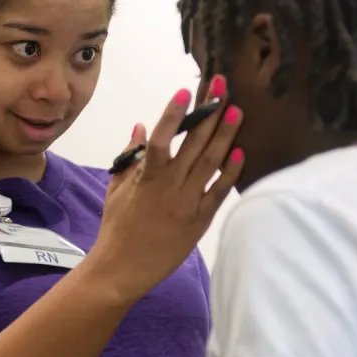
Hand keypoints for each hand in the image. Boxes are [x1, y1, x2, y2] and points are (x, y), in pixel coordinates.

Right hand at [89, 76, 243, 303]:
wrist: (123, 270)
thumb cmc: (116, 229)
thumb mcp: (116, 190)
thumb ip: (130, 158)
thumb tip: (139, 126)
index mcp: (146, 178)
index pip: (161, 140)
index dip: (173, 115)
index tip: (185, 92)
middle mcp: (169, 187)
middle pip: (193, 144)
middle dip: (208, 112)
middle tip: (221, 87)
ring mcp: (187, 204)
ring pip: (210, 163)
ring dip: (225, 135)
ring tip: (236, 110)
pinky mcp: (199, 221)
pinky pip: (218, 193)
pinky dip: (230, 173)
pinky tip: (240, 152)